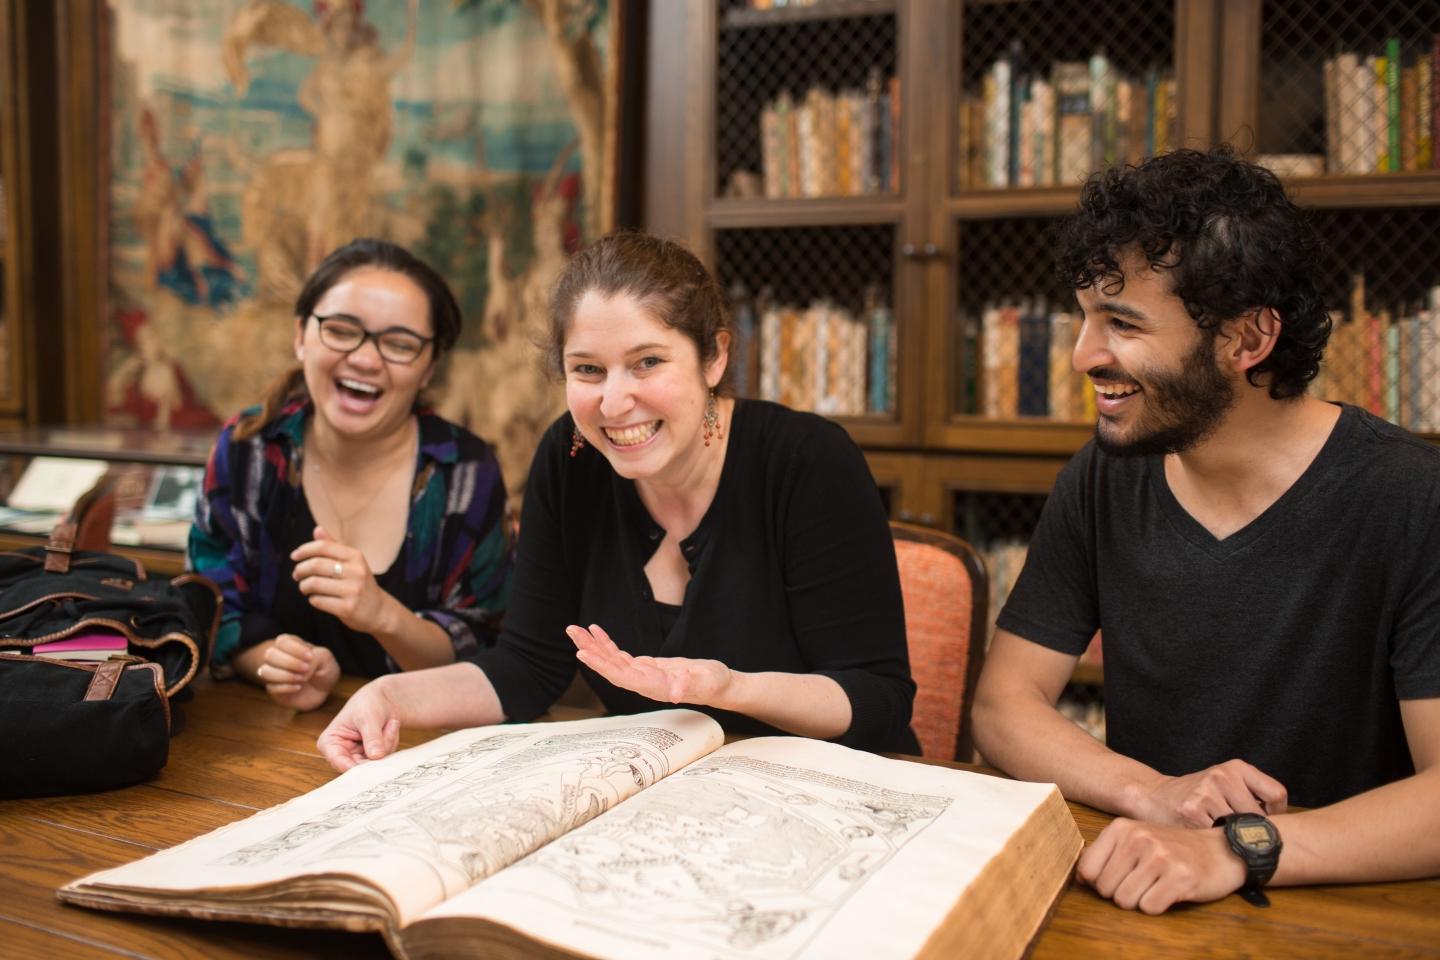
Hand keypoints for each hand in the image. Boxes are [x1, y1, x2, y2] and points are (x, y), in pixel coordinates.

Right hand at [258, 634, 339, 711]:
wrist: (324, 690)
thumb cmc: (324, 669)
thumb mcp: (326, 659)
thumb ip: (317, 658)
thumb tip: (303, 671)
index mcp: (290, 645)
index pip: (282, 641)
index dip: (294, 648)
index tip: (310, 656)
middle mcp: (278, 658)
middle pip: (270, 655)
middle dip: (289, 662)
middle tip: (306, 668)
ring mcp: (274, 674)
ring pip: (265, 672)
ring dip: (285, 675)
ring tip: (302, 679)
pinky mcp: (274, 690)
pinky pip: (271, 688)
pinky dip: (286, 687)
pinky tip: (299, 687)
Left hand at [291, 526, 392, 635]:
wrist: (379, 611)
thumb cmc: (359, 584)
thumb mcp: (351, 563)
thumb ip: (334, 547)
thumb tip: (317, 530)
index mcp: (356, 556)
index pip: (324, 547)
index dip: (305, 550)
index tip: (294, 556)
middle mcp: (357, 571)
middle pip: (316, 565)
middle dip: (300, 570)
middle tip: (296, 575)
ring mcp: (353, 590)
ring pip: (314, 584)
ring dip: (303, 586)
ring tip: (304, 588)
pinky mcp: (348, 608)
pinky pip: (318, 601)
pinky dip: (312, 599)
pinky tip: (316, 598)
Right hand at [317, 675, 403, 772]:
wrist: (382, 698)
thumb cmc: (367, 703)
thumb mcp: (368, 717)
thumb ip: (371, 737)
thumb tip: (375, 756)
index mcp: (329, 743)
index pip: (338, 762)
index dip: (355, 767)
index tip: (372, 762)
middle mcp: (342, 754)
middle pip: (361, 766)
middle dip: (379, 747)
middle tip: (391, 725)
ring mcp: (358, 757)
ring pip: (376, 763)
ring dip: (388, 742)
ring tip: (390, 722)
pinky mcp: (372, 757)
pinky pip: (385, 758)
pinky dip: (392, 742)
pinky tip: (391, 727)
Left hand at [569, 623, 734, 706]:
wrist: (718, 686)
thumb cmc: (714, 683)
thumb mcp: (706, 681)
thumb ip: (690, 685)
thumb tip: (675, 693)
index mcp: (653, 687)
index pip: (621, 676)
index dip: (601, 665)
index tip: (583, 653)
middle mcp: (642, 683)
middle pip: (610, 667)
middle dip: (590, 649)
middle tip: (572, 631)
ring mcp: (642, 676)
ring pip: (612, 661)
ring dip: (594, 645)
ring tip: (576, 629)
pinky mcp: (645, 667)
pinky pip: (620, 656)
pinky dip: (607, 644)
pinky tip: (597, 632)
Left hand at [1078, 818, 1246, 913]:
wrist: (1221, 849)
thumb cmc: (1172, 849)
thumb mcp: (1135, 840)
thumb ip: (1106, 855)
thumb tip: (1080, 879)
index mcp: (1121, 828)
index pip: (1087, 870)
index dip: (1099, 882)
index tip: (1118, 878)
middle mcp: (1138, 838)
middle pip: (1105, 889)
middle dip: (1121, 893)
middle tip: (1143, 882)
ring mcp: (1160, 856)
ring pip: (1125, 901)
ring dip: (1140, 901)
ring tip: (1157, 885)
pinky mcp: (1180, 876)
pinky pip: (1150, 908)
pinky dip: (1158, 905)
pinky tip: (1171, 891)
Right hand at [1136, 759, 1287, 826]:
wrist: (1153, 796)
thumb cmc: (1196, 796)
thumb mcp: (1224, 783)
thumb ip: (1251, 797)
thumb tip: (1281, 828)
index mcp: (1235, 767)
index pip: (1277, 795)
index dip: (1275, 815)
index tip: (1261, 822)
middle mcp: (1222, 775)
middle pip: (1258, 817)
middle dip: (1250, 831)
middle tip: (1237, 836)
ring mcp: (1205, 792)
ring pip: (1239, 829)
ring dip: (1231, 839)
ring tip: (1218, 836)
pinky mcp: (1191, 811)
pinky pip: (1217, 837)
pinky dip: (1214, 844)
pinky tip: (1204, 838)